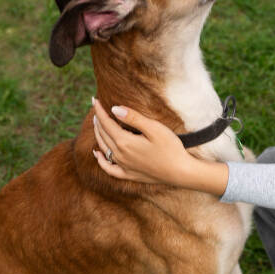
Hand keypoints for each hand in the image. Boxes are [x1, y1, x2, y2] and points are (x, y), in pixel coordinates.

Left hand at [91, 97, 228, 195]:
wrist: (180, 172)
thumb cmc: (170, 148)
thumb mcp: (154, 128)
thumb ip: (133, 118)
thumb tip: (114, 109)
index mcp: (124, 142)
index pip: (106, 123)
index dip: (99, 110)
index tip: (94, 99)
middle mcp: (120, 155)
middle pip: (103, 134)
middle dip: (98, 120)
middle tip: (96, 108)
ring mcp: (124, 166)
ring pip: (104, 147)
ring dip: (98, 134)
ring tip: (97, 123)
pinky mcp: (129, 174)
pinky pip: (109, 168)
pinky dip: (101, 160)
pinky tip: (97, 154)